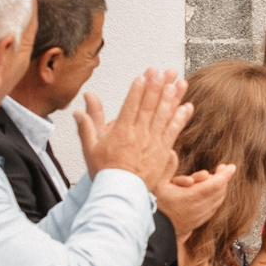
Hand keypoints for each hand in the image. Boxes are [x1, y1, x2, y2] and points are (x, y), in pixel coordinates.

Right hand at [76, 70, 191, 187]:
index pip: (131, 104)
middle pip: (150, 105)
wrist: (121, 194)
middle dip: (157, 86)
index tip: (144, 75)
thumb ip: (87, 126)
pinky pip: (173, 131)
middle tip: (163, 72)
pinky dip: (180, 118)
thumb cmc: (106, 173)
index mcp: (121, 131)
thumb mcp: (90, 148)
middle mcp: (139, 134)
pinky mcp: (163, 152)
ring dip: (171, 97)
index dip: (139, 88)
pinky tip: (186, 107)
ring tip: (177, 83)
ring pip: (164, 115)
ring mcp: (153, 142)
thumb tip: (79, 109)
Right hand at [158, 166, 237, 244]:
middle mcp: (199, 207)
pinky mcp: (198, 222)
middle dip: (223, 178)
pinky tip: (212, 192)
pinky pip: (213, 208)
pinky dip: (216, 198)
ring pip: (218, 200)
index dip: (225, 175)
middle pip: (219, 191)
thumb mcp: (157, 185)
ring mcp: (200, 216)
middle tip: (223, 168)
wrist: (154, 232)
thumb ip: (166, 169)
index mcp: (191, 197)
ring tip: (217, 178)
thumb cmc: (155, 207)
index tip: (231, 166)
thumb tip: (172, 153)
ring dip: (220, 188)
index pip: (216, 184)